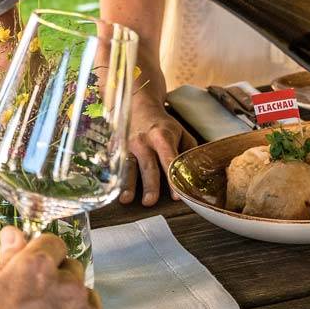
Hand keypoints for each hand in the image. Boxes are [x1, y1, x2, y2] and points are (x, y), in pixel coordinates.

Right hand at [122, 92, 187, 206]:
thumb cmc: (163, 125)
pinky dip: (115, 179)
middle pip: (147, 166)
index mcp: (162, 136)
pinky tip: (114, 191)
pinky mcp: (116, 148)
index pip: (169, 160)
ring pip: (128, 167)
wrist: (138, 106)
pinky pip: (115, 165)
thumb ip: (189, 152)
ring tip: (126, 200)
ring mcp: (127, 145)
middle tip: (150, 202)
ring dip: (127, 184)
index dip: (173, 179)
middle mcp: (143, 141)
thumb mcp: (181, 132)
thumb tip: (195, 174)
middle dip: (149, 184)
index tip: (176, 196)